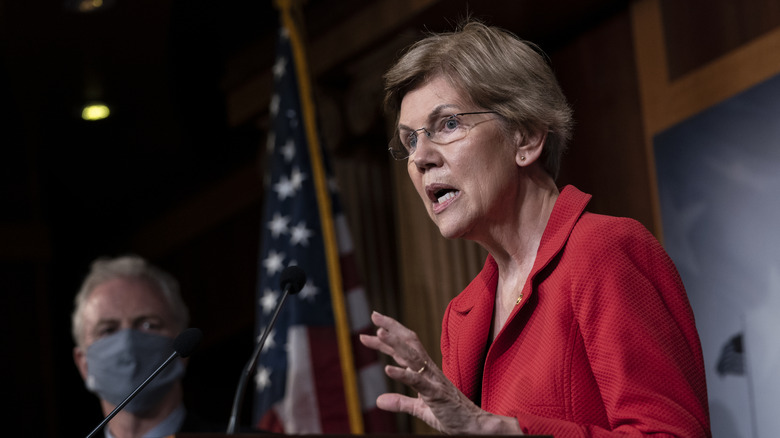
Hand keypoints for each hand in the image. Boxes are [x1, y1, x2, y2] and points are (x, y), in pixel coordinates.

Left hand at [359, 311, 521, 434]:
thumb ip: (400, 402)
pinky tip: (388, 369)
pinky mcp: (436, 393)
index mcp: (425, 371)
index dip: (386, 340)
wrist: (474, 426)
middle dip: (391, 328)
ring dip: (395, 344)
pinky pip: (418, 381)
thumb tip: (378, 400)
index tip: (368, 333)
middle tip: (374, 315)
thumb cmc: (451, 415)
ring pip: (413, 356)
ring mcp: (433, 379)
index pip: (404, 349)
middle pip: (409, 342)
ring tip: (379, 334)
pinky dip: (403, 374)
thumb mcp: (420, 409)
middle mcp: (429, 370)